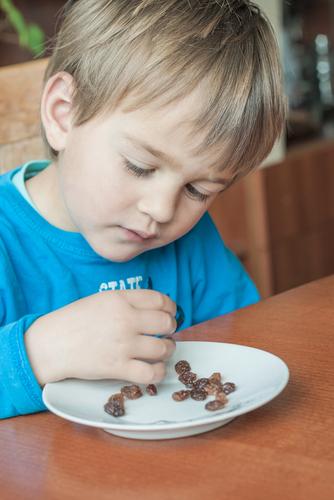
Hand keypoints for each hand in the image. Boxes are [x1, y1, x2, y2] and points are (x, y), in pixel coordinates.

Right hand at [25, 290, 176, 385]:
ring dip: (168, 350)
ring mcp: (123, 344)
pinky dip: (159, 372)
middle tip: (166, 332)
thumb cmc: (75, 320)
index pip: (159, 299)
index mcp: (120, 299)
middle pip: (166, 322)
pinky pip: (152, 372)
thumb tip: (155, 309)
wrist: (52, 344)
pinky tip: (156, 368)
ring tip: (162, 350)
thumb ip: (128, 301)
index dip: (170, 308)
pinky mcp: (118, 367)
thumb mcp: (101, 300)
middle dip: (170, 328)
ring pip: (163, 348)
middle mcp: (125, 320)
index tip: (170, 313)